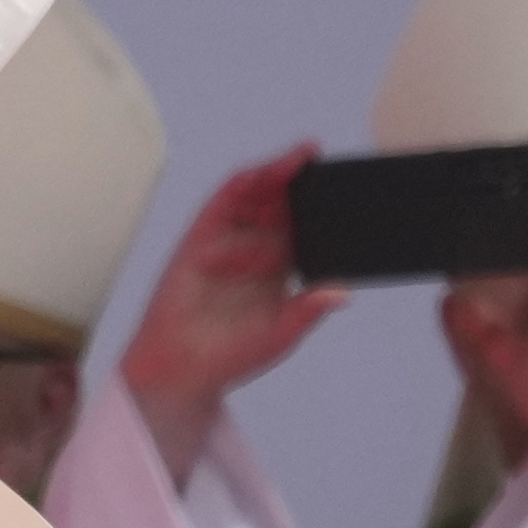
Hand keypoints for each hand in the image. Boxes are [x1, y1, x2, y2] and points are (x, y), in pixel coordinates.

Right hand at [118, 151, 350, 481]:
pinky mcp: (199, 239)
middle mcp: (253, 248)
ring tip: (301, 157)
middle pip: (280, 203)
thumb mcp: (281, 333)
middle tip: (322, 160)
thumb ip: (308, 310)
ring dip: (275, 174)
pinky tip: (260, 173)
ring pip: (254, 196)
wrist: (182, 370)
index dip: (320, 205)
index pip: (303, 226)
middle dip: (300, 181)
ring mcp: (226, 241)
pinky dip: (241, 185)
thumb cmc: (232, 355)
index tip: (345, 188)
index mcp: (278, 266)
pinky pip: (222, 205)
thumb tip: (344, 292)